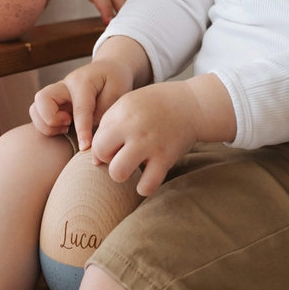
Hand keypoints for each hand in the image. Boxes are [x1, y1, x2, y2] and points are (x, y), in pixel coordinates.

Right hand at [29, 57, 135, 149]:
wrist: (108, 68)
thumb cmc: (114, 81)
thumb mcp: (117, 93)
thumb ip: (102, 112)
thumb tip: (87, 131)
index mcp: (82, 82)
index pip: (79, 109)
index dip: (82, 130)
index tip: (85, 147)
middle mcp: (64, 85)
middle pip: (42, 100)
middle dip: (51, 119)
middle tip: (68, 125)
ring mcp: (56, 93)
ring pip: (35, 108)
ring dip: (46, 124)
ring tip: (66, 127)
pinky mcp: (53, 102)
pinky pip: (38, 114)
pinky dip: (46, 125)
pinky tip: (64, 127)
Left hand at [92, 74, 235, 196]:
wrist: (193, 105)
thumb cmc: (157, 105)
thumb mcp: (129, 103)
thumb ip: (109, 125)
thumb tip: (95, 159)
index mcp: (122, 111)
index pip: (96, 140)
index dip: (102, 147)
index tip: (115, 146)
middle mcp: (133, 127)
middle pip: (101, 154)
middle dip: (108, 159)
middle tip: (122, 155)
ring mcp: (149, 144)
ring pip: (118, 172)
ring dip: (123, 174)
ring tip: (133, 166)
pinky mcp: (165, 158)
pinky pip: (147, 185)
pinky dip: (145, 187)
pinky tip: (149, 176)